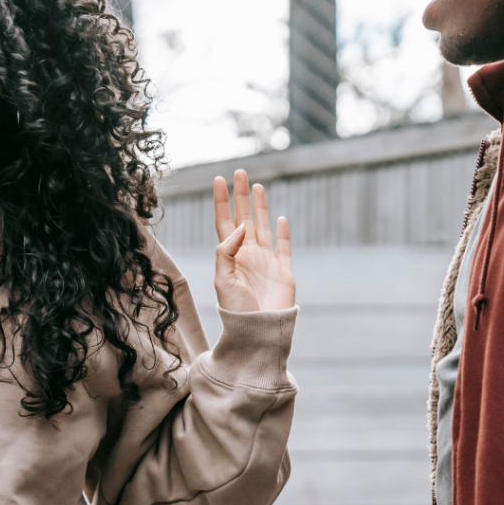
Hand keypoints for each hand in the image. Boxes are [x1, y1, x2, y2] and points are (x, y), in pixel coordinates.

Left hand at [213, 170, 294, 312]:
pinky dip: (283, 232)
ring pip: (262, 227)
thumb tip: (241, 226)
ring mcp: (266, 262)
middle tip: (239, 172)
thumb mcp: (222, 280)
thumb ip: (227, 251)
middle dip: (241, 195)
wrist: (259, 332)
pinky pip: (284, 247)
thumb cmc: (237, 311)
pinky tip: (280, 218)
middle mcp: (247, 255)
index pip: (224, 222)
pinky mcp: (284, 271)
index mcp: (230, 256)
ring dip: (259, 206)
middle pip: (243, 218)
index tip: (218, 180)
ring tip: (256, 186)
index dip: (222, 201)